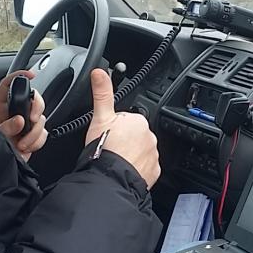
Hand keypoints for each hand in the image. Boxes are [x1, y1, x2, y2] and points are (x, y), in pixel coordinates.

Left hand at [0, 70, 47, 160]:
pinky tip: (26, 147)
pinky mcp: (33, 135)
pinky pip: (44, 133)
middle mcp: (14, 112)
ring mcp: (25, 124)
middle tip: (32, 119)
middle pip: (33, 97)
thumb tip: (19, 121)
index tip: (30, 75)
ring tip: (22, 143)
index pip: (9, 85)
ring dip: (34, 132)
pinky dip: (37, 141)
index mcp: (0, 107)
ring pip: (41, 117)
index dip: (19, 76)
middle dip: (37, 107)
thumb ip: (6, 128)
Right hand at [85, 68, 159, 188]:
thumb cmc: (104, 149)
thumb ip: (102, 94)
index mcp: (138, 121)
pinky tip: (124, 170)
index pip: (126, 120)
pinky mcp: (153, 172)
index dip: (113, 127)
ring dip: (130, 155)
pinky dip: (135, 168)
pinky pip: (144, 168)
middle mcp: (150, 137)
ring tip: (115, 161)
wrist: (110, 179)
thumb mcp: (100, 118)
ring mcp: (153, 155)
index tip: (106, 135)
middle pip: (134, 136)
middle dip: (123, 141)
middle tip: (109, 149)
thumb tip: (99, 72)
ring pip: (140, 152)